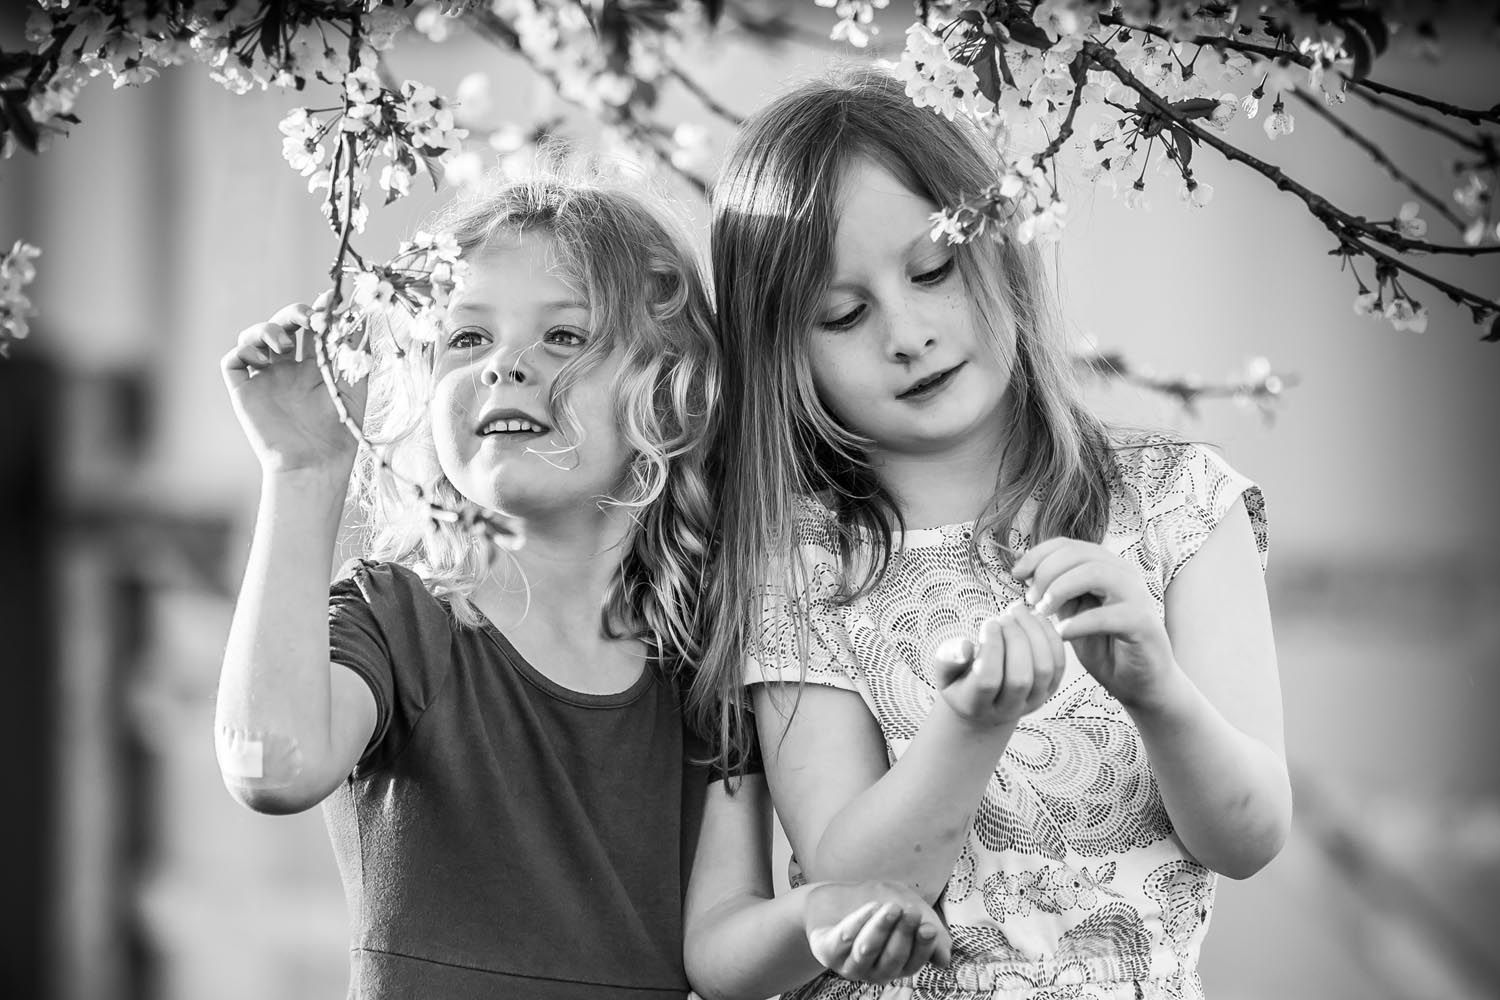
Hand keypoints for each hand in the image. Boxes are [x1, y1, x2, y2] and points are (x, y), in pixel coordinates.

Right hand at [221, 298, 366, 476]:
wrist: (316, 460)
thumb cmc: (340, 428)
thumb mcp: (355, 383)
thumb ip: (355, 350)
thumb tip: (360, 315)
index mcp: (315, 367)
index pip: (311, 328)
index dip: (317, 311)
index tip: (328, 300)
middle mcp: (288, 369)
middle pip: (283, 325)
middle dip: (293, 313)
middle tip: (307, 318)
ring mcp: (265, 378)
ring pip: (254, 336)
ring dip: (268, 329)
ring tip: (286, 345)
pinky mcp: (244, 391)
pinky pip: (233, 360)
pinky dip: (245, 350)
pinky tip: (264, 361)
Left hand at [804, 881, 950, 983]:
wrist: (836, 900)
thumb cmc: (878, 906)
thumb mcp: (908, 908)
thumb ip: (928, 930)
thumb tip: (944, 959)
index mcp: (897, 965)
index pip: (913, 962)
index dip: (922, 947)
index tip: (927, 927)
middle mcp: (875, 971)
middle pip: (892, 959)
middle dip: (903, 934)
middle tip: (910, 911)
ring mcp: (850, 964)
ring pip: (867, 950)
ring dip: (881, 928)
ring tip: (891, 907)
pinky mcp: (828, 952)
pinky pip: (842, 941)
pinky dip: (857, 923)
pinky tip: (870, 906)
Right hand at [931, 604, 1064, 729]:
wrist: (986, 701)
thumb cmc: (961, 679)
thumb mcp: (944, 672)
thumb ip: (947, 658)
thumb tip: (965, 646)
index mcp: (975, 705)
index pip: (987, 680)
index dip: (990, 648)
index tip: (987, 624)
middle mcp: (1007, 709)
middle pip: (1020, 678)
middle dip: (1014, 639)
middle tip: (1003, 616)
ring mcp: (1033, 701)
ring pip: (1044, 669)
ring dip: (1034, 633)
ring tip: (1018, 611)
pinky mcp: (1050, 689)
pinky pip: (1058, 662)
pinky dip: (1050, 636)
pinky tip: (1035, 618)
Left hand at [1011, 538, 1176, 708]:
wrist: (1140, 683)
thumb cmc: (1105, 647)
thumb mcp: (1072, 614)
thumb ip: (1055, 591)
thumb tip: (1025, 570)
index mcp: (1106, 566)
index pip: (1068, 544)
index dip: (1038, 554)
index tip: (1016, 574)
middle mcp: (1123, 574)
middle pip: (1079, 553)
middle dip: (1046, 572)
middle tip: (1032, 599)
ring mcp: (1136, 595)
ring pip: (1094, 573)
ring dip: (1060, 589)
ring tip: (1044, 611)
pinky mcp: (1142, 622)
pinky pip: (1106, 615)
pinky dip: (1078, 623)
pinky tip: (1062, 634)